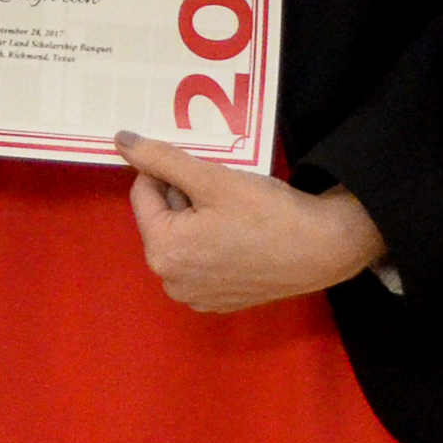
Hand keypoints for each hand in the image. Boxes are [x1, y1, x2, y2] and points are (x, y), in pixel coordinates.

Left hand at [114, 132, 384, 313]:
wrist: (321, 248)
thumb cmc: (266, 212)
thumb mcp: (211, 178)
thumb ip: (161, 158)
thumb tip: (120, 140)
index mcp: (163, 251)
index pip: (143, 193)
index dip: (169, 172)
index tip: (202, 169)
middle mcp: (171, 281)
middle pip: (162, 219)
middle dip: (183, 197)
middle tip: (221, 189)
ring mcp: (195, 297)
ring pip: (181, 239)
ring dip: (197, 219)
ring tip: (233, 211)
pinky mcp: (218, 302)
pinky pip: (199, 262)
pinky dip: (211, 243)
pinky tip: (241, 235)